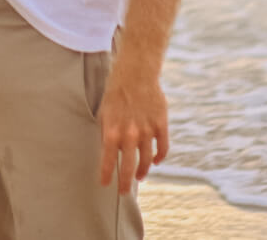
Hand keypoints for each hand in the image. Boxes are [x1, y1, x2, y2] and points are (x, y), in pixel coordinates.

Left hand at [96, 64, 168, 193]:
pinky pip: (162, 148)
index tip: (104, 184)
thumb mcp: (104, 112)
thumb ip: (107, 133)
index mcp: (112, 131)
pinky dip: (160, 157)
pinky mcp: (160, 124)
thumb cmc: (116, 92)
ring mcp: (147, 131)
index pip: (107, 161)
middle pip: (128, 167)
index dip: (106, 175)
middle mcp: (129, 134)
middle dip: (125, 182)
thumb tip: (107, 152)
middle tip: (123, 192)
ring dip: (143, 171)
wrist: (135, 73)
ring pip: (146, 160)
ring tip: (140, 177)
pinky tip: (156, 161)